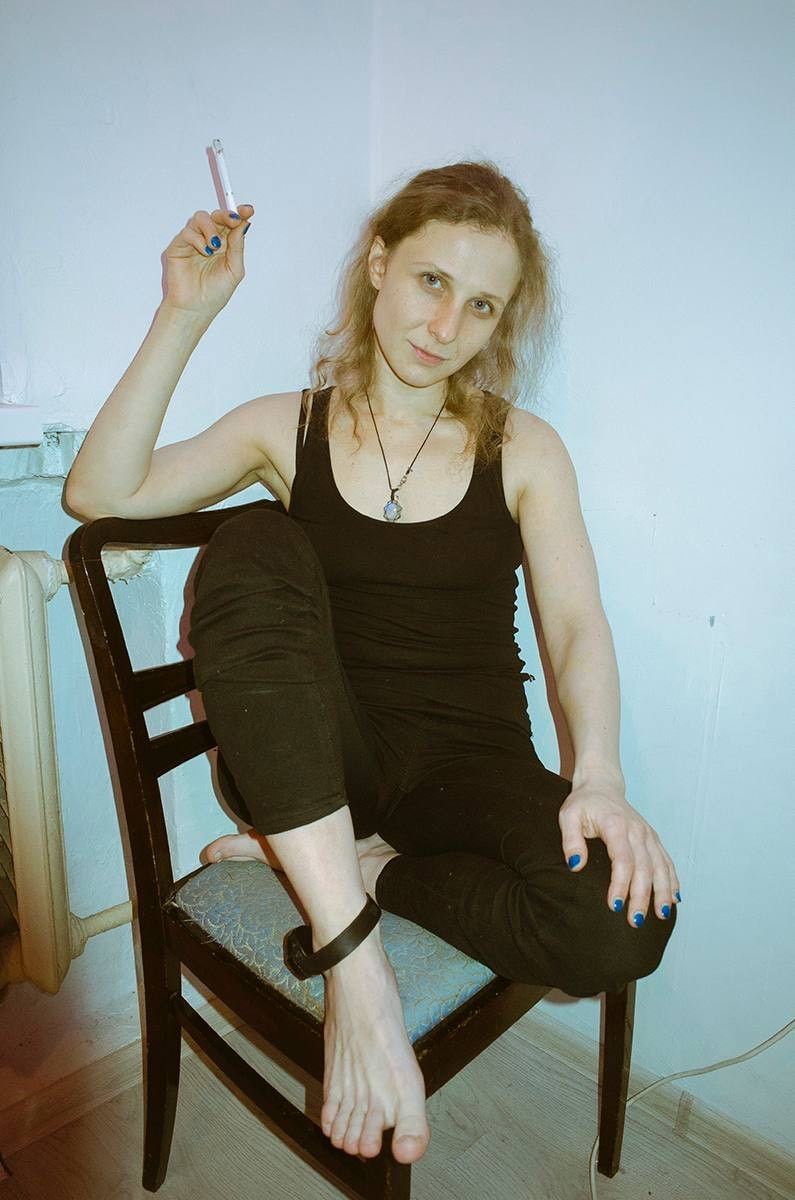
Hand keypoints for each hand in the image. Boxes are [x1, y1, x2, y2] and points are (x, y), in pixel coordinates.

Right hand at [161, 204, 254, 320]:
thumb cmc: (214, 293)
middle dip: (226, 215)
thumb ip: (238, 246)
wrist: (196, 308)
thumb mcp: (235, 269)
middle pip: (217, 216)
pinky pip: (188, 232)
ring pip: (201, 218)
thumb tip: (244, 224)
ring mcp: (194, 242)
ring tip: (215, 246)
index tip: (248, 210)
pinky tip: (204, 251)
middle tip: (233, 220)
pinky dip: (198, 239)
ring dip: (211, 228)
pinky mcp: (179, 246)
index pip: (231, 224)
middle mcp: (210, 241)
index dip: (239, 214)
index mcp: (225, 246)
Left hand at [558, 777, 680, 927]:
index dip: (620, 884)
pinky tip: (674, 899)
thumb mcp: (568, 816)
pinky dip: (672, 880)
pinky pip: (666, 861)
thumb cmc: (583, 803)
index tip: (614, 906)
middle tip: (634, 921)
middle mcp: (637, 830)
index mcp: (616, 825)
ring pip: (661, 866)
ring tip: (661, 915)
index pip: (623, 859)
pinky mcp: (653, 838)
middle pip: (644, 868)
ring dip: (662, 892)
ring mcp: (648, 835)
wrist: (601, 785)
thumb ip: (570, 840)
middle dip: (641, 896)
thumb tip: (576, 865)